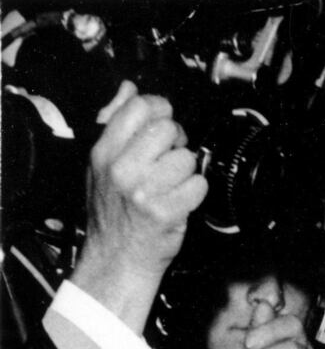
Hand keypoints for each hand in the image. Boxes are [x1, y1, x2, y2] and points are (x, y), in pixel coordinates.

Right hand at [69, 83, 206, 334]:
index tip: (163, 121)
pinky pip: (198, 185)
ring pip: (187, 157)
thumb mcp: (101, 165)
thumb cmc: (113, 214)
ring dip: (187, 170)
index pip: (138, 107)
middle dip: (177, 140)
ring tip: (173, 184)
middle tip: (171, 157)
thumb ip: (115, 124)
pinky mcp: (166, 211)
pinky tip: (181, 200)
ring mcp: (144, 190)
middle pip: (167, 128)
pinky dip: (196, 193)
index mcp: (104, 152)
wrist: (117, 259)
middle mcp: (121, 168)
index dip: (159, 109)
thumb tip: (129, 89)